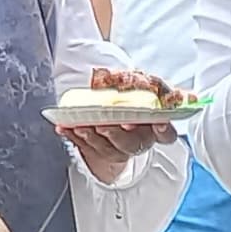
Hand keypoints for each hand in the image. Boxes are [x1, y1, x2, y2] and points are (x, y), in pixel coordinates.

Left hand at [58, 62, 178, 183]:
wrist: (117, 111)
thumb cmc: (132, 99)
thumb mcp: (142, 87)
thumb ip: (143, 83)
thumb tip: (139, 79)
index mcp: (154, 128)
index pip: (166, 134)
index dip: (163, 130)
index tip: (157, 122)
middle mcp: (138, 142)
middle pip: (131, 144)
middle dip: (116, 135)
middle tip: (104, 125)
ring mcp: (117, 149)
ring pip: (105, 147)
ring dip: (90, 136)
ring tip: (79, 126)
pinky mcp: (97, 152)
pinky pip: (83, 146)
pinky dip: (72, 136)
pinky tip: (64, 128)